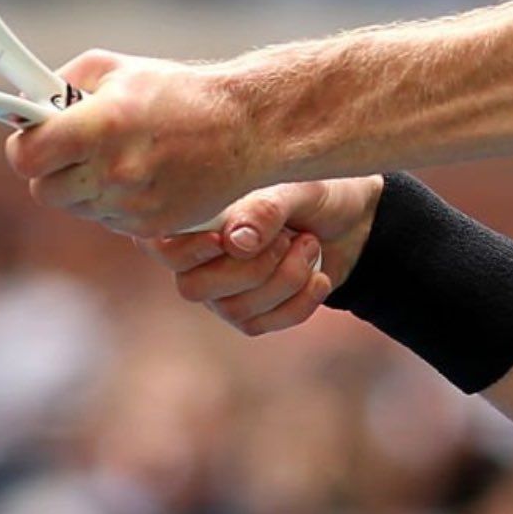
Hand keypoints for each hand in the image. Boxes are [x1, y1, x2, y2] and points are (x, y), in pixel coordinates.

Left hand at [5, 51, 261, 237]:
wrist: (245, 128)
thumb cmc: (179, 92)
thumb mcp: (113, 68)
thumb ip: (58, 85)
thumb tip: (24, 109)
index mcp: (102, 126)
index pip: (26, 157)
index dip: (25, 146)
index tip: (34, 136)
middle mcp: (115, 172)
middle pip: (44, 189)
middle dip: (52, 167)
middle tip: (74, 145)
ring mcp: (133, 206)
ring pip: (75, 207)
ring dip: (84, 185)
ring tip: (117, 155)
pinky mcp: (151, 228)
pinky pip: (107, 220)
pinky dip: (114, 200)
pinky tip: (140, 174)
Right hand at [146, 177, 384, 336]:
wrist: (353, 219)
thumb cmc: (313, 191)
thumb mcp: (295, 189)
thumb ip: (263, 210)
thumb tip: (234, 243)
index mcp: (194, 217)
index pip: (159, 247)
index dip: (188, 250)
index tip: (225, 237)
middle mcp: (197, 259)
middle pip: (193, 288)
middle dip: (250, 268)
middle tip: (287, 238)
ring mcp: (221, 292)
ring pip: (233, 310)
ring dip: (283, 280)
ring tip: (310, 245)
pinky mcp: (253, 315)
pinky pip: (262, 325)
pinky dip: (299, 302)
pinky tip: (319, 276)